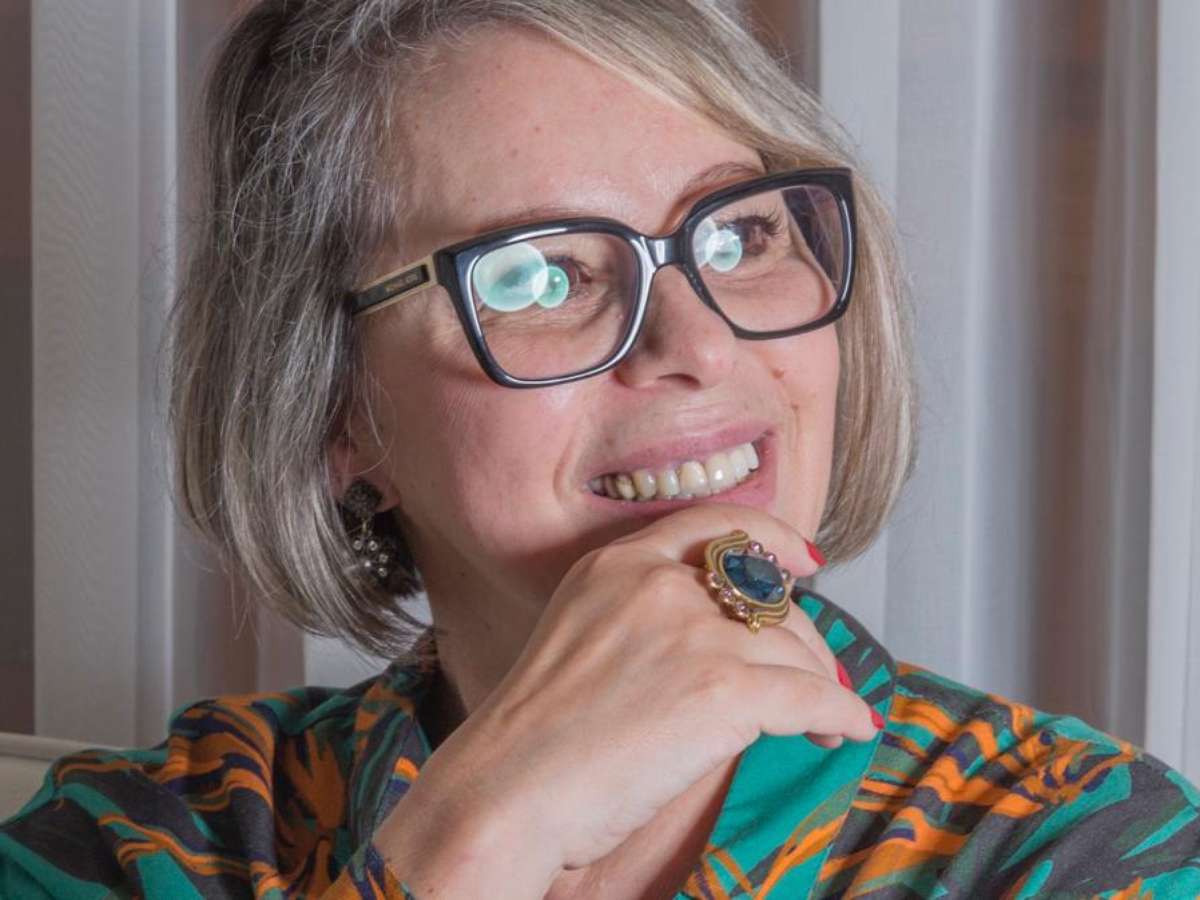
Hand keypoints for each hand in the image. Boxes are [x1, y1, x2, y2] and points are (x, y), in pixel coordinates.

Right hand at [375, 502, 878, 893]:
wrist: (506, 790)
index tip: (804, 558)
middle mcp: (657, 583)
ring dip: (821, 684)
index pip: (712, 524)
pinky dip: (839, 715)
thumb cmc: (531, 738)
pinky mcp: (723, 688)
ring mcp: (692, 631)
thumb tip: (712, 641)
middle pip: (768, 595)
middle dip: (803, 638)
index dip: (771, 537)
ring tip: (823, 720)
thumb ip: (638, 620)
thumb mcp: (575, 639)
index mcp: (616, 565)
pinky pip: (810, 697)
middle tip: (816, 674)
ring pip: (794, 648)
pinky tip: (846, 731)